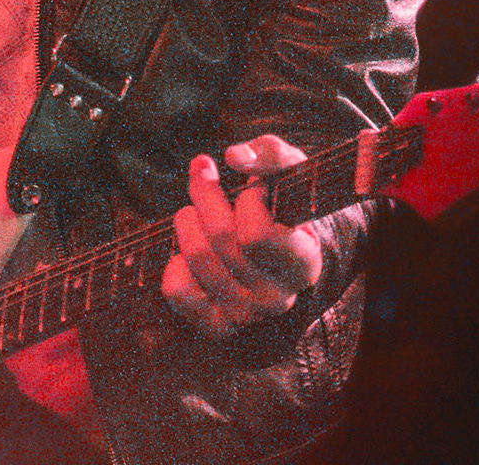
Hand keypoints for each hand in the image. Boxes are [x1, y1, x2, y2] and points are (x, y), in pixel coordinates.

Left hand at [161, 133, 322, 339]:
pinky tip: (188, 250)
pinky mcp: (215, 323)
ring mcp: (245, 314)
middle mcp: (277, 298)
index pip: (257, 235)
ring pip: (196, 257)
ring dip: (186, 220)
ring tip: (195, 210)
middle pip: (220, 238)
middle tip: (204, 175)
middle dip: (204, 194)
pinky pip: (178, 290)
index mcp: (303, 264)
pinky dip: (175, 263)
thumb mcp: (291, 172)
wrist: (281, 252)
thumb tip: (234, 156)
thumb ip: (271, 154)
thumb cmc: (285, 205)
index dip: (247, 200)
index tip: (252, 186)